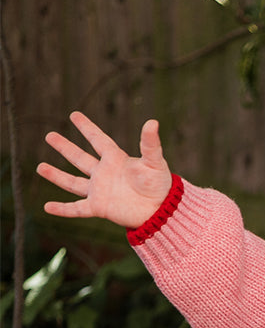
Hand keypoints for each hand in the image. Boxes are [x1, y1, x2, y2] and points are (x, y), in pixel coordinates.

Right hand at [37, 111, 171, 228]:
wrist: (161, 212)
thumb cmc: (160, 186)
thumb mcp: (154, 162)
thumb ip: (150, 143)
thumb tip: (152, 122)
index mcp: (116, 159)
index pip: (98, 140)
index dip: (87, 127)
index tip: (74, 115)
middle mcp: (104, 174)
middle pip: (80, 158)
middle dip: (64, 147)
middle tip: (49, 135)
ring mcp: (100, 191)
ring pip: (73, 182)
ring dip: (57, 175)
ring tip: (40, 167)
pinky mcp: (99, 208)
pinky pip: (76, 209)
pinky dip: (62, 209)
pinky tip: (47, 207)